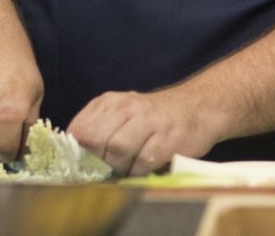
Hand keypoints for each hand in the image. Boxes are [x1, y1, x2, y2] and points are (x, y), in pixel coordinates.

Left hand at [68, 87, 224, 176]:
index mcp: (110, 102)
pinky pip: (141, 163)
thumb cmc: (154, 117)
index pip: (78, 131)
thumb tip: (75, 161)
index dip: (77, 153)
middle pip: (94, 140)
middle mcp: (127, 107)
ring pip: (115, 151)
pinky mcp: (167, 140)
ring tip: (126, 169)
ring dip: (117, 168)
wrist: (199, 107)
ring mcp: (149, 122)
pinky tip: (143, 168)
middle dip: (96, 162)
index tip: (84, 164)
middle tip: (106, 170)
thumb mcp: (122, 113)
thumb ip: (98, 130)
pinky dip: (137, 173)